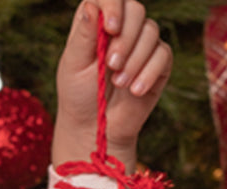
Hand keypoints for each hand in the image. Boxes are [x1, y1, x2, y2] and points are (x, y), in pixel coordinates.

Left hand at [52, 0, 172, 172]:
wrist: (94, 128)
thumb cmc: (78, 96)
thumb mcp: (73, 66)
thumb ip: (84, 35)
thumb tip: (92, 5)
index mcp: (96, 24)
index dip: (113, 4)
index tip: (109, 28)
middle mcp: (121, 29)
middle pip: (136, 10)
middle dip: (125, 38)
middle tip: (110, 65)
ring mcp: (141, 44)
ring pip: (151, 32)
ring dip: (134, 60)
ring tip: (118, 83)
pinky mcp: (158, 62)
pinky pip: (163, 55)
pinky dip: (147, 73)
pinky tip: (134, 91)